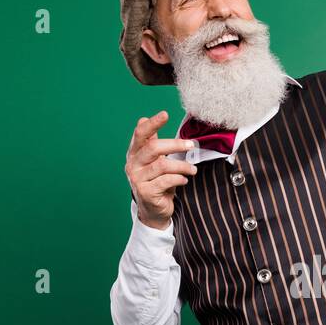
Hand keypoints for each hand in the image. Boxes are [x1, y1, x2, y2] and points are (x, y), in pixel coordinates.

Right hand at [124, 110, 197, 229]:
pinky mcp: (146, 192)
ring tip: (192, 170)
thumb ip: (151, 142)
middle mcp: (133, 165)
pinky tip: (184, 180)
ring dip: (182, 166)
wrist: (153, 210)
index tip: (165, 114)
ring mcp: (137, 179)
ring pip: (162, 165)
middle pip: (153, 148)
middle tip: (191, 145)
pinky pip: (166, 181)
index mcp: (134, 153)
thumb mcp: (154, 161)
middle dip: (175, 144)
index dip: (152, 123)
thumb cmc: (156, 182)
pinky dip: (179, 179)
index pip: (140, 134)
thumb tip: (143, 119)